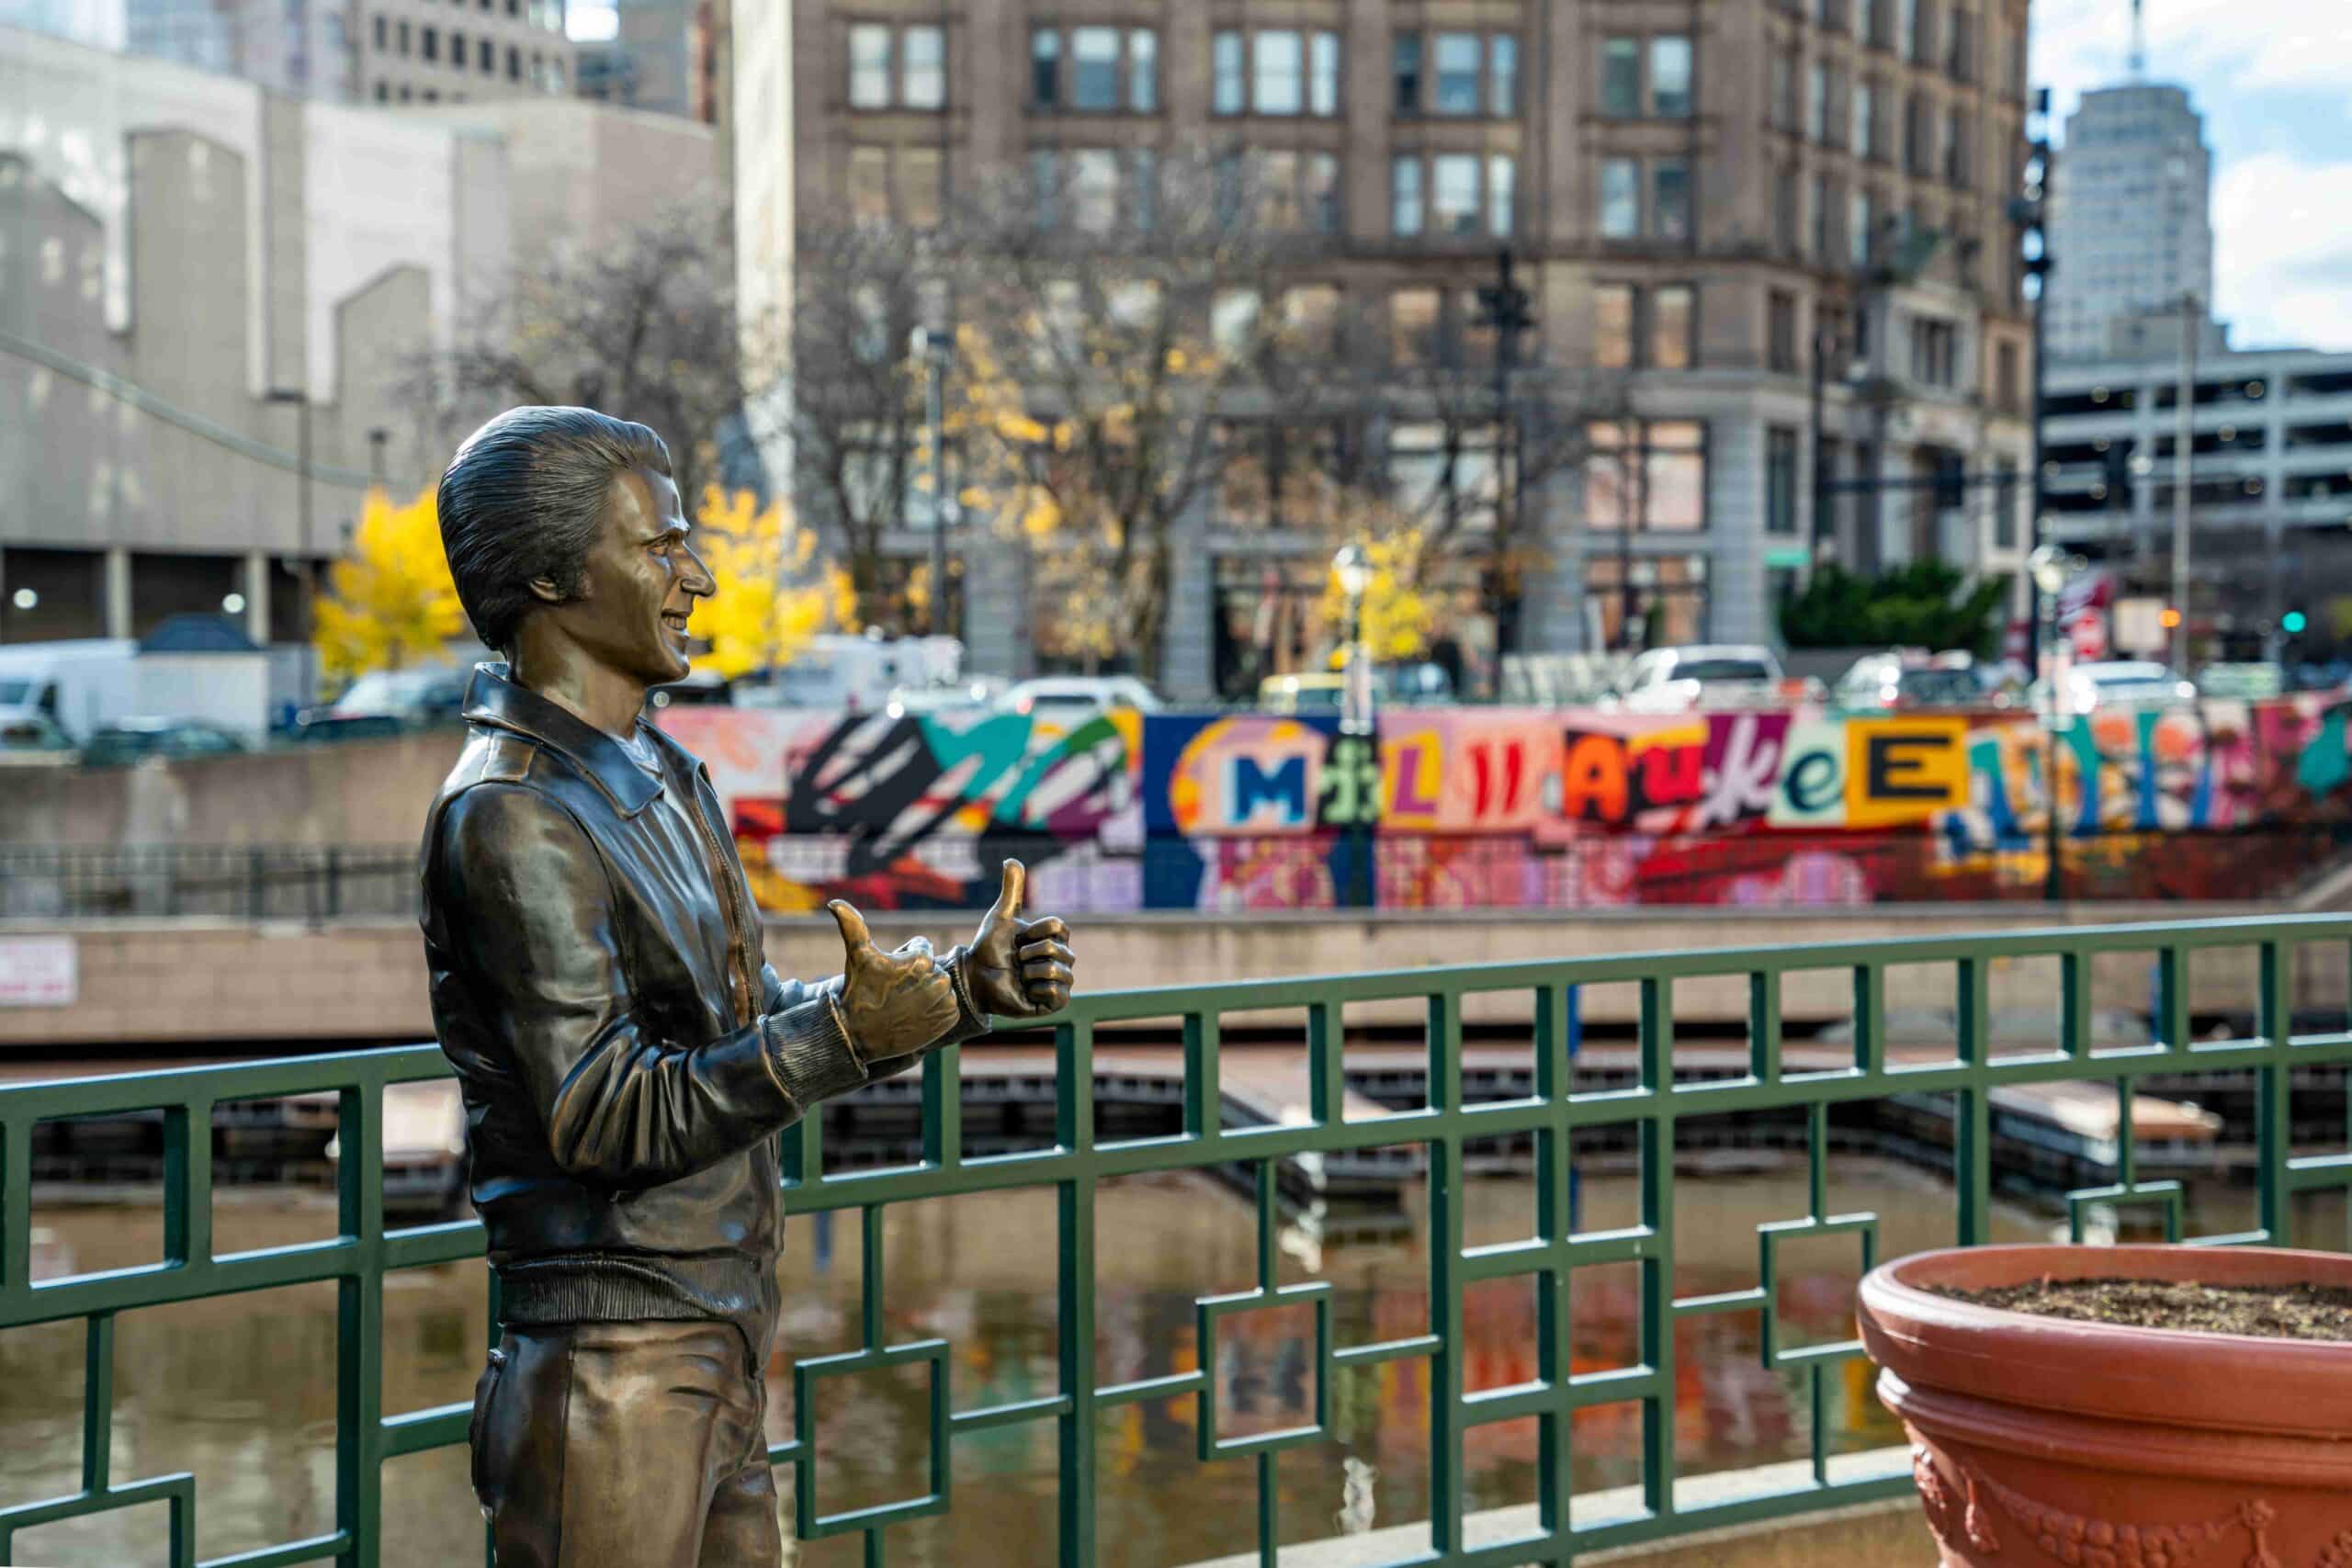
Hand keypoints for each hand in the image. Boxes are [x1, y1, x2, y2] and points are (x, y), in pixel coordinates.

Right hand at [829, 900, 959, 1062]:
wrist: (858, 1035)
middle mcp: (939, 980)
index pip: (921, 948)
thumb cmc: (858, 991)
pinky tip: (916, 1015)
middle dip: (917, 975)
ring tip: (905, 1003)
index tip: (889, 974)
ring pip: (940, 986)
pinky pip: (948, 1006)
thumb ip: (852, 925)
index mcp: (922, 961)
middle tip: (894, 991)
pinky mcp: (949, 1020)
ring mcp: (945, 1002)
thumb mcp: (857, 956)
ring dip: (927, 991)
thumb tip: (834, 902)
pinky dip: (936, 1010)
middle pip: (932, 968)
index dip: (903, 958)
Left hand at [963, 859, 1074, 1018]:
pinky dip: (1038, 989)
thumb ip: (1011, 888)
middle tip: (1016, 959)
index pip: (1059, 927)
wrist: (976, 977)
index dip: (1036, 931)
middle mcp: (1061, 959)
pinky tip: (1026, 990)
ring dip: (1031, 971)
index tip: (1020, 938)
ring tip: (1020, 975)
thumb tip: (1011, 859)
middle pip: (1058, 950)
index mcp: (1054, 939)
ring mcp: (1059, 981)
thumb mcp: (1001, 915)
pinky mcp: (1054, 1002)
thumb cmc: (989, 947)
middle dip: (1030, 952)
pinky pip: (1058, 993)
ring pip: (1058, 971)